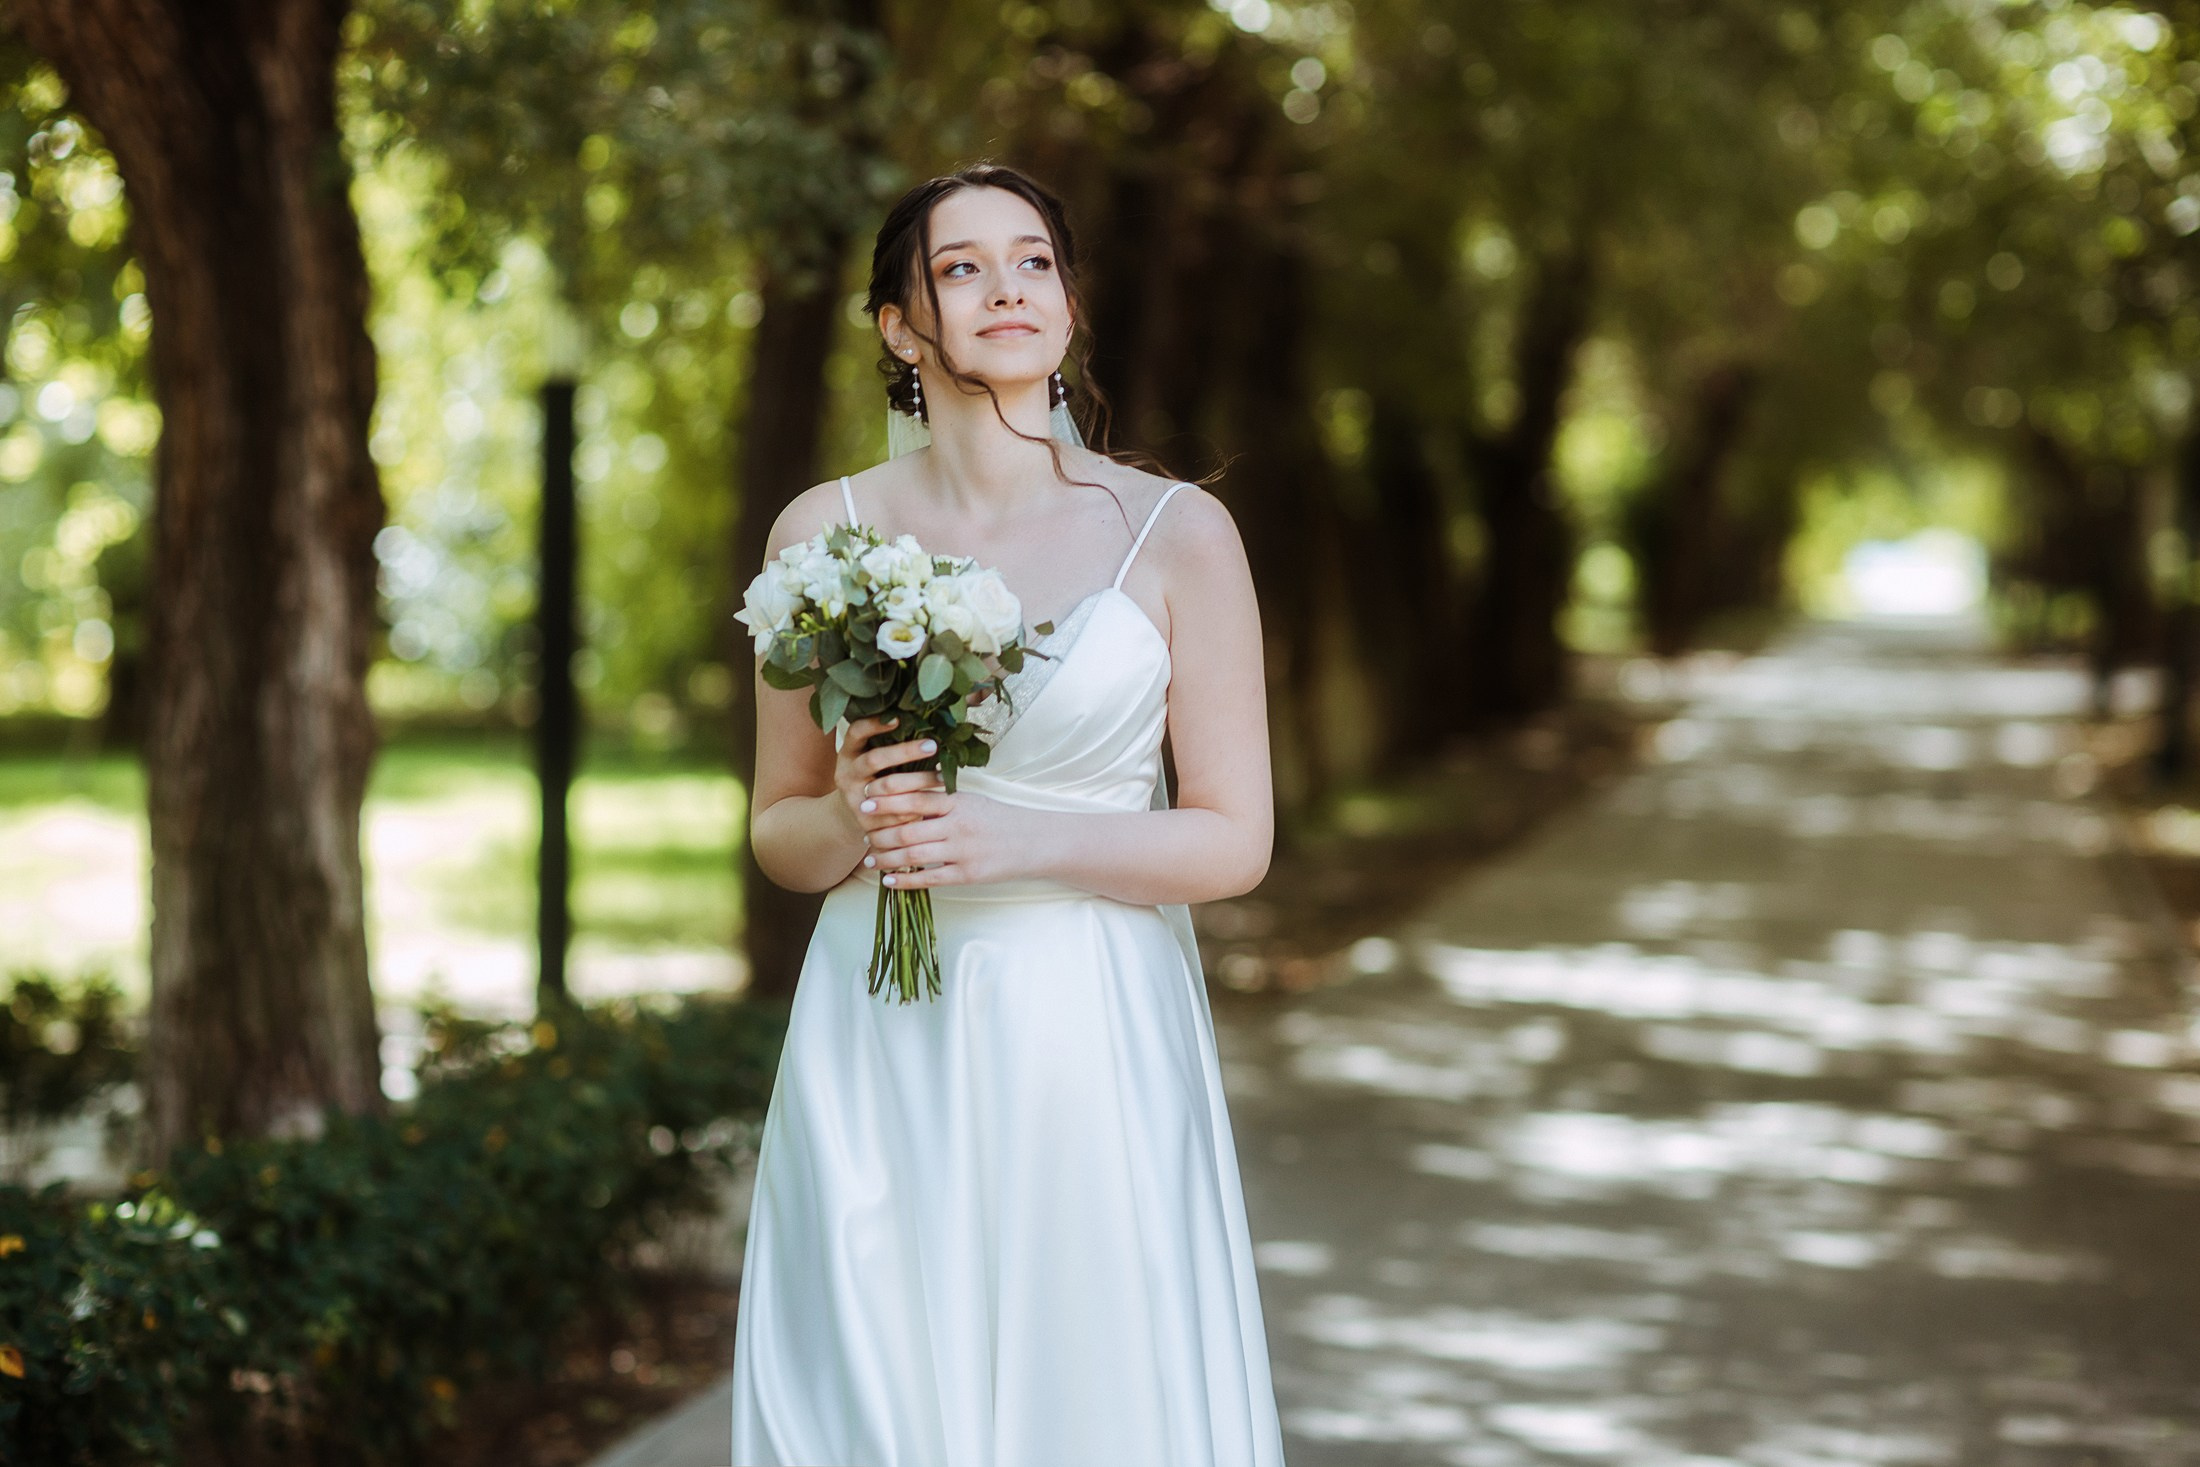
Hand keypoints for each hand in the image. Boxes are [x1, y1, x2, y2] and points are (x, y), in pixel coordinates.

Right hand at [834, 714, 943, 845]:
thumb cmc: (876, 776)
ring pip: (888, 789)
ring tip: (943, 776)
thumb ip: (892, 744)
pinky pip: (896, 814)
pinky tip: (936, 801)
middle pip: (874, 760)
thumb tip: (931, 723)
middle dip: (905, 751)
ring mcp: (855, 799)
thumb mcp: (874, 758)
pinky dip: (917, 808)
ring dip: (918, 781)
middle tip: (932, 745)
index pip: (856, 733)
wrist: (857, 816)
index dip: (874, 725)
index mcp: (848, 753)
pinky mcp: (867, 822)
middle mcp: (847, 774)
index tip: (898, 718)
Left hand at [861, 785, 1029, 889]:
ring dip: (887, 857)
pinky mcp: (967, 874)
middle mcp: (958, 825)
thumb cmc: (999, 819)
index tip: (865, 800)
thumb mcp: (972, 800)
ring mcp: (962, 852)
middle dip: (880, 832)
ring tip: (870, 858)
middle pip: (907, 828)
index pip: (914, 796)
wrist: (1035, 842)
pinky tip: (888, 880)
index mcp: (958, 802)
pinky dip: (905, 880)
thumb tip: (905, 794)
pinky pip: (929, 879)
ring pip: (913, 855)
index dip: (886, 799)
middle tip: (863, 834)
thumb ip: (942, 798)